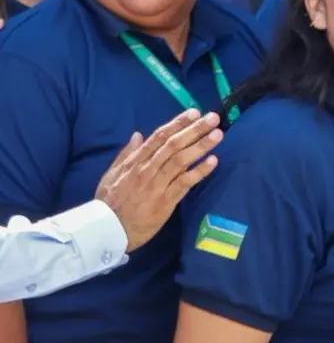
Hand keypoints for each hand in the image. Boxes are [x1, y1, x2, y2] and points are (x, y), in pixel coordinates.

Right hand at [95, 110, 222, 251]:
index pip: (158, 137)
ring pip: (181, 160)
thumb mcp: (111, 174)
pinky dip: (199, 171)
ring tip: (218, 135)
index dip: (177, 123)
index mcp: (134, 162)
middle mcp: (147, 169)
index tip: (193, 112)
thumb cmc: (110, 202)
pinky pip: (185, 183)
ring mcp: (157, 185)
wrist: (106, 230)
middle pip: (173, 145)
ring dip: (201, 146)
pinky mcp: (165, 201)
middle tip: (212, 118)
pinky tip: (213, 161)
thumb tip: (138, 134)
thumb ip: (126, 154)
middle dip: (194, 129)